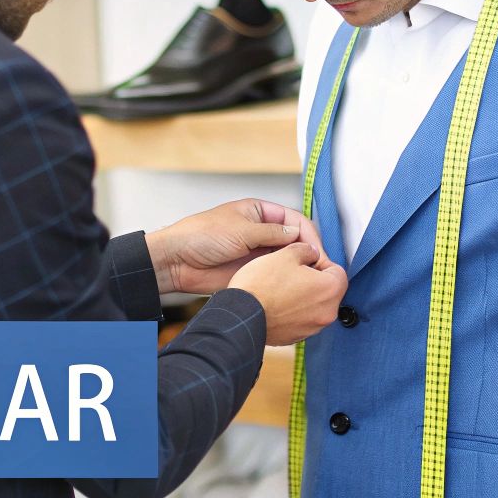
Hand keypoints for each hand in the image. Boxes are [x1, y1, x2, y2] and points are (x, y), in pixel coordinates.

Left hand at [147, 198, 322, 295]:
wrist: (178, 261)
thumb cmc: (201, 235)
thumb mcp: (241, 230)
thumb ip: (272, 233)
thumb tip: (298, 234)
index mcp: (259, 212)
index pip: (294, 219)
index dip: (308, 234)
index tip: (317, 250)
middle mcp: (261, 230)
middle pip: (294, 239)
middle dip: (308, 251)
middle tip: (319, 267)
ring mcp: (258, 252)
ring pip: (287, 258)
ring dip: (299, 266)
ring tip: (310, 278)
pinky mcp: (253, 271)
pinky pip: (275, 274)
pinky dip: (287, 279)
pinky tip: (294, 285)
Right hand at [230, 242, 347, 345]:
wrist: (241, 316)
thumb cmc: (261, 287)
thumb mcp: (285, 254)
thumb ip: (305, 250)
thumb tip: (310, 253)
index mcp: (329, 290)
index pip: (337, 270)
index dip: (321, 261)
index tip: (306, 260)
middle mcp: (326, 312)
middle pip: (328, 290)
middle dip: (313, 279)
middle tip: (292, 272)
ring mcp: (312, 328)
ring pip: (314, 305)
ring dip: (303, 296)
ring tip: (280, 288)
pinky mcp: (296, 337)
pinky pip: (301, 319)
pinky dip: (293, 311)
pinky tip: (275, 303)